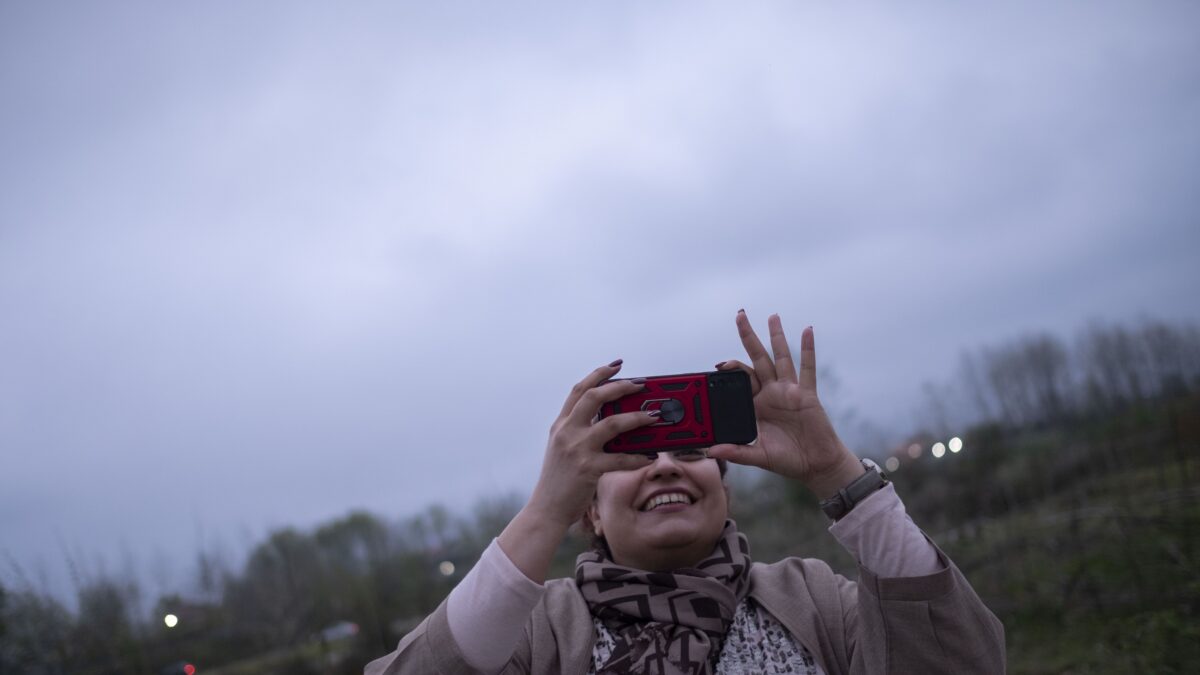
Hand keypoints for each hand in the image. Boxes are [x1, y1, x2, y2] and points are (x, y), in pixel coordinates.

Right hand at [525, 361, 656, 527]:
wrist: (546, 509)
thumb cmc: (560, 481)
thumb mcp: (564, 449)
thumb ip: (581, 432)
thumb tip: (615, 420)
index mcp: (561, 425)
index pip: (579, 390)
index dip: (599, 373)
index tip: (617, 365)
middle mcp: (567, 432)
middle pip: (594, 397)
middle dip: (620, 386)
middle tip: (641, 384)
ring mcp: (577, 449)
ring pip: (612, 423)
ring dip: (637, 418)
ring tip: (654, 417)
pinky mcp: (588, 469)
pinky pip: (620, 458)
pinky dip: (638, 456)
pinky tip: (650, 456)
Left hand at [708, 311, 864, 499]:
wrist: (815, 466)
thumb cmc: (787, 460)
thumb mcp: (758, 456)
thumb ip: (736, 452)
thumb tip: (711, 450)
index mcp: (755, 405)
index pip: (740, 380)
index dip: (730, 369)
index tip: (718, 365)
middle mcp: (771, 393)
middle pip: (757, 359)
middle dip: (749, 337)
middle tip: (740, 315)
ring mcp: (789, 391)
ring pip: (781, 358)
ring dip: (776, 336)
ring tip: (772, 316)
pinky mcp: (807, 395)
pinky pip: (807, 369)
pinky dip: (808, 350)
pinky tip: (807, 331)